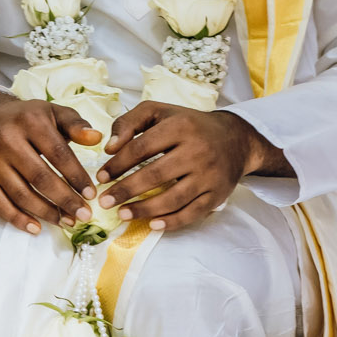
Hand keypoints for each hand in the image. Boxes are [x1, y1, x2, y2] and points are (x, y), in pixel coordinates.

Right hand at [0, 88, 99, 235]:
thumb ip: (76, 125)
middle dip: (65, 200)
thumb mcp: (53, 113)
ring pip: (21, 194)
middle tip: (84, 215)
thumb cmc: (29, 118)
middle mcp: (7, 140)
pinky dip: (17, 219)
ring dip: (46, 212)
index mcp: (30, 122)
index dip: (76, 176)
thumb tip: (97, 138)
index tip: (91, 194)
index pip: (58, 154)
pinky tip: (36, 228)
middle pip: (39, 177)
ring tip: (67, 222)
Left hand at [97, 103, 284, 231]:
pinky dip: (171, 222)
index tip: (101, 177)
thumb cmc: (188, 125)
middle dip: (126, 190)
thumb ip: (130, 122)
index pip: (142, 148)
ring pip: (173, 198)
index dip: (118, 164)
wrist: (235, 139)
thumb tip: (110, 147)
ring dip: (144, 210)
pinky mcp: (217, 195)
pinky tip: (151, 225)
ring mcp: (209, 175)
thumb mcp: (159, 111)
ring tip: (122, 214)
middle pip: (155, 175)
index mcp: (180, 126)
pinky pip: (192, 213)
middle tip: (105, 201)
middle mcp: (197, 150)